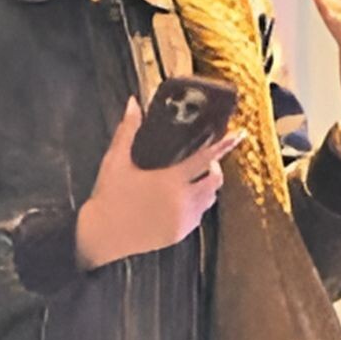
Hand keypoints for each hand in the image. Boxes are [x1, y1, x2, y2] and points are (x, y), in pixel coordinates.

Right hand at [75, 105, 242, 269]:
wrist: (101, 236)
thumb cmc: (108, 197)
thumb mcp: (115, 160)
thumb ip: (128, 130)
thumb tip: (133, 103)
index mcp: (169, 179)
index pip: (205, 158)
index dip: (224, 145)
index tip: (238, 135)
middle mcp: (182, 200)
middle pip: (215, 180)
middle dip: (216, 167)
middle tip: (206, 160)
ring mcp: (182, 219)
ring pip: (209, 199)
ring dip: (208, 187)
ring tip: (194, 179)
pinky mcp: (179, 234)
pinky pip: (198, 217)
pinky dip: (197, 205)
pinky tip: (183, 199)